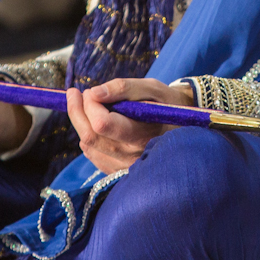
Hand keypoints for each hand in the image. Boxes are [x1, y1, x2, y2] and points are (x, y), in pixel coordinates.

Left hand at [64, 76, 196, 173]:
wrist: (185, 128)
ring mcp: (125, 167)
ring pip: (88, 146)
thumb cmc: (168, 104)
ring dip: (80, 123)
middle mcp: (133, 155)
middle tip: (74, 93)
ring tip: (85, 105)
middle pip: (90, 136)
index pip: (102, 124)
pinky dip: (88, 137)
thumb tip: (94, 92)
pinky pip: (93, 155)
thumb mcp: (153, 88)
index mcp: (143, 134)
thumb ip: (123, 88)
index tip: (90, 90)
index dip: (90, 104)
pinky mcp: (119, 171)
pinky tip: (94, 124)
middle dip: (77, 111)